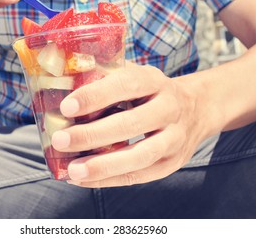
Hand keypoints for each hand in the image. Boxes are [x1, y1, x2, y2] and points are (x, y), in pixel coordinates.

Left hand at [52, 62, 212, 186]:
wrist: (195, 109)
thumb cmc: (150, 92)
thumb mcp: (134, 75)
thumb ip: (104, 78)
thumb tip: (61, 85)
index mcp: (155, 81)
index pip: (126, 85)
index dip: (96, 96)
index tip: (67, 107)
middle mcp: (169, 108)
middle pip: (132, 124)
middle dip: (93, 134)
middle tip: (61, 141)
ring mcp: (175, 138)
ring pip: (140, 156)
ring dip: (104, 166)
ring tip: (73, 170)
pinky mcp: (172, 163)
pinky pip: (140, 176)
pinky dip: (111, 180)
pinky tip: (85, 179)